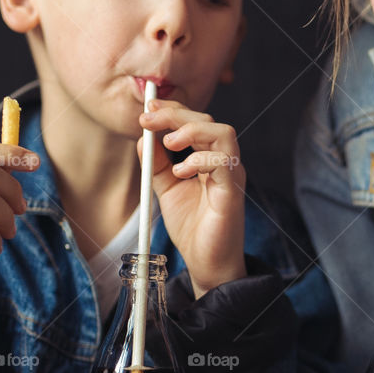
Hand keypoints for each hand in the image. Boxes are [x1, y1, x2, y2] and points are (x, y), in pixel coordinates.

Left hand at [138, 100, 246, 295]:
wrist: (205, 263)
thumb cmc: (192, 227)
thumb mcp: (166, 189)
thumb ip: (156, 164)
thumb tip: (142, 138)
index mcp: (209, 158)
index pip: (196, 122)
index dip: (173, 111)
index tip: (148, 109)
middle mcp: (224, 162)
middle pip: (208, 121)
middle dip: (176, 115)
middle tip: (149, 119)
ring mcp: (231, 176)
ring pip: (223, 133)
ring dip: (192, 131)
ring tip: (170, 142)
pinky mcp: (232, 192)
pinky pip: (224, 163)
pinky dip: (199, 160)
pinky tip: (180, 172)